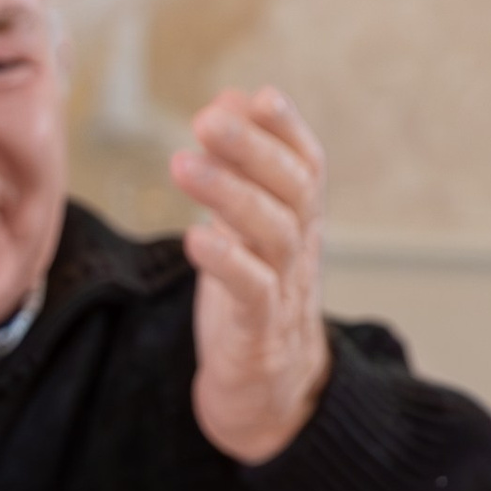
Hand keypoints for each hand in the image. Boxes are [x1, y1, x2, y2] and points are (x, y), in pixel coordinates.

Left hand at [173, 85, 331, 464]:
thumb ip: (242, 168)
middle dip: (253, 149)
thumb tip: (230, 98)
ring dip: (231, 196)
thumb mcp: (247, 229)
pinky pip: (253, 293)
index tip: (257, 96)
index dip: (287, 130)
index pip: (307, 167)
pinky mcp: (260, 335)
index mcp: (299, 223)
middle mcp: (300, 251)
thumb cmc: (253, 299)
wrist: (269, 393)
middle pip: (292, 192)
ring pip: (274, 235)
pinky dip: (227, 263)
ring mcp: (285, 293)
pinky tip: (195, 237)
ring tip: (183, 163)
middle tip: (207, 118)